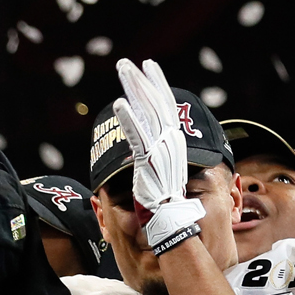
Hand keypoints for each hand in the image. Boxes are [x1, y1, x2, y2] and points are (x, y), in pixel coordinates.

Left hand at [112, 58, 205, 252]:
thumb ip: (159, 163)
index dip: (157, 88)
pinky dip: (131, 121)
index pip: (165, 110)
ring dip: (136, 90)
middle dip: (142, 82)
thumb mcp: (166, 178)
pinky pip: (139, 138)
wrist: (175, 232)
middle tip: (129, 63)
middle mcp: (170, 145)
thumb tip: (148, 154)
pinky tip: (120, 105)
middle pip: (157, 106)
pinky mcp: (150, 165)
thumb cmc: (171, 211)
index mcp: (173, 145)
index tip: (149, 68)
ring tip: (123, 69)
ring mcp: (161, 153)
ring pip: (149, 114)